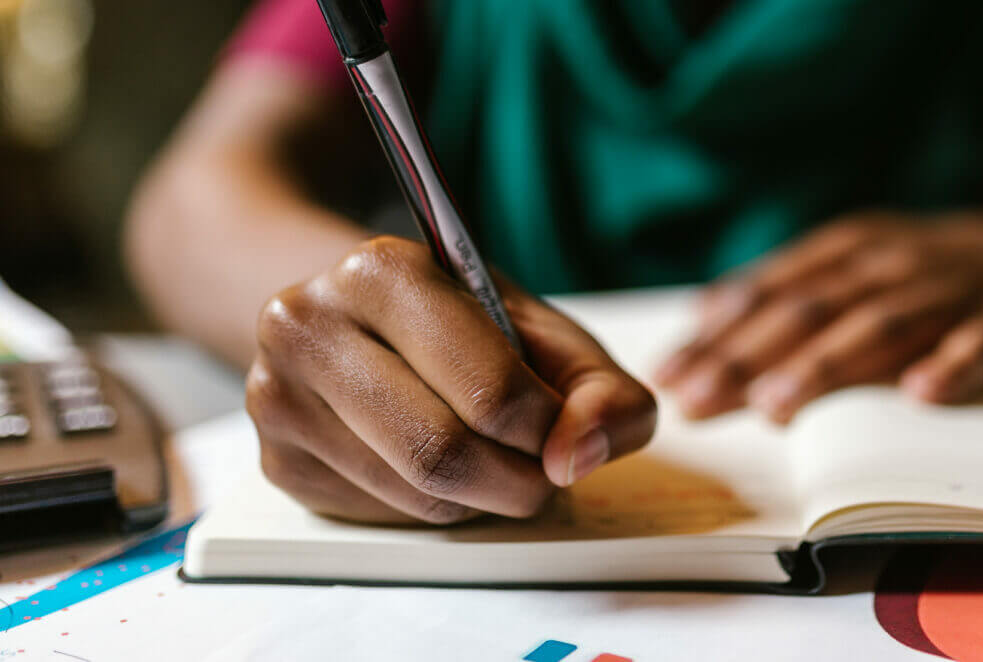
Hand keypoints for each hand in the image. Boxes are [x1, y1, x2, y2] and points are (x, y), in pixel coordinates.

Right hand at [246, 237, 656, 523]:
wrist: (361, 317)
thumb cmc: (466, 327)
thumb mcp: (548, 335)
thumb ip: (601, 391)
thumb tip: (579, 456)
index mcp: (382, 271)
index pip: (489, 389)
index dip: (550, 430)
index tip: (567, 429)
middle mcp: (309, 325)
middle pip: (442, 452)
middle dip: (519, 481)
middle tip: (545, 473)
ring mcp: (277, 396)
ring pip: (414, 496)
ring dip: (482, 501)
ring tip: (500, 465)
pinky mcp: (277, 460)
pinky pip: (383, 517)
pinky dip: (436, 510)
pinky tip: (442, 469)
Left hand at [655, 212, 982, 422]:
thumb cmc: (914, 274)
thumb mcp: (847, 265)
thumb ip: (782, 289)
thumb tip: (701, 318)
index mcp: (848, 248)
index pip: (771, 292)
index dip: (717, 334)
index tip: (669, 374)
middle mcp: (891, 263)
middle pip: (811, 311)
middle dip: (748, 358)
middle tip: (700, 402)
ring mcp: (949, 290)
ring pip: (882, 325)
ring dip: (826, 366)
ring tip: (776, 406)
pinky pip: (980, 343)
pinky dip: (954, 366)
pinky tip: (922, 395)